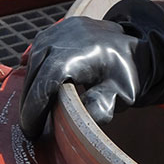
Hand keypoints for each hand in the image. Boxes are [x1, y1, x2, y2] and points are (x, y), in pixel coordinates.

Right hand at [19, 16, 158, 138]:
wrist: (135, 44)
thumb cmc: (127, 72)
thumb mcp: (121, 93)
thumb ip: (101, 106)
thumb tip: (77, 120)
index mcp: (75, 55)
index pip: (44, 86)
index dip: (34, 111)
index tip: (31, 132)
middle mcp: (60, 39)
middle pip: (33, 77)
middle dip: (29, 105)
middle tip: (31, 130)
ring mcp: (55, 32)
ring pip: (32, 66)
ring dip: (30, 90)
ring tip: (34, 115)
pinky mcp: (53, 31)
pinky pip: (36, 55)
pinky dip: (34, 75)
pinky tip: (36, 93)